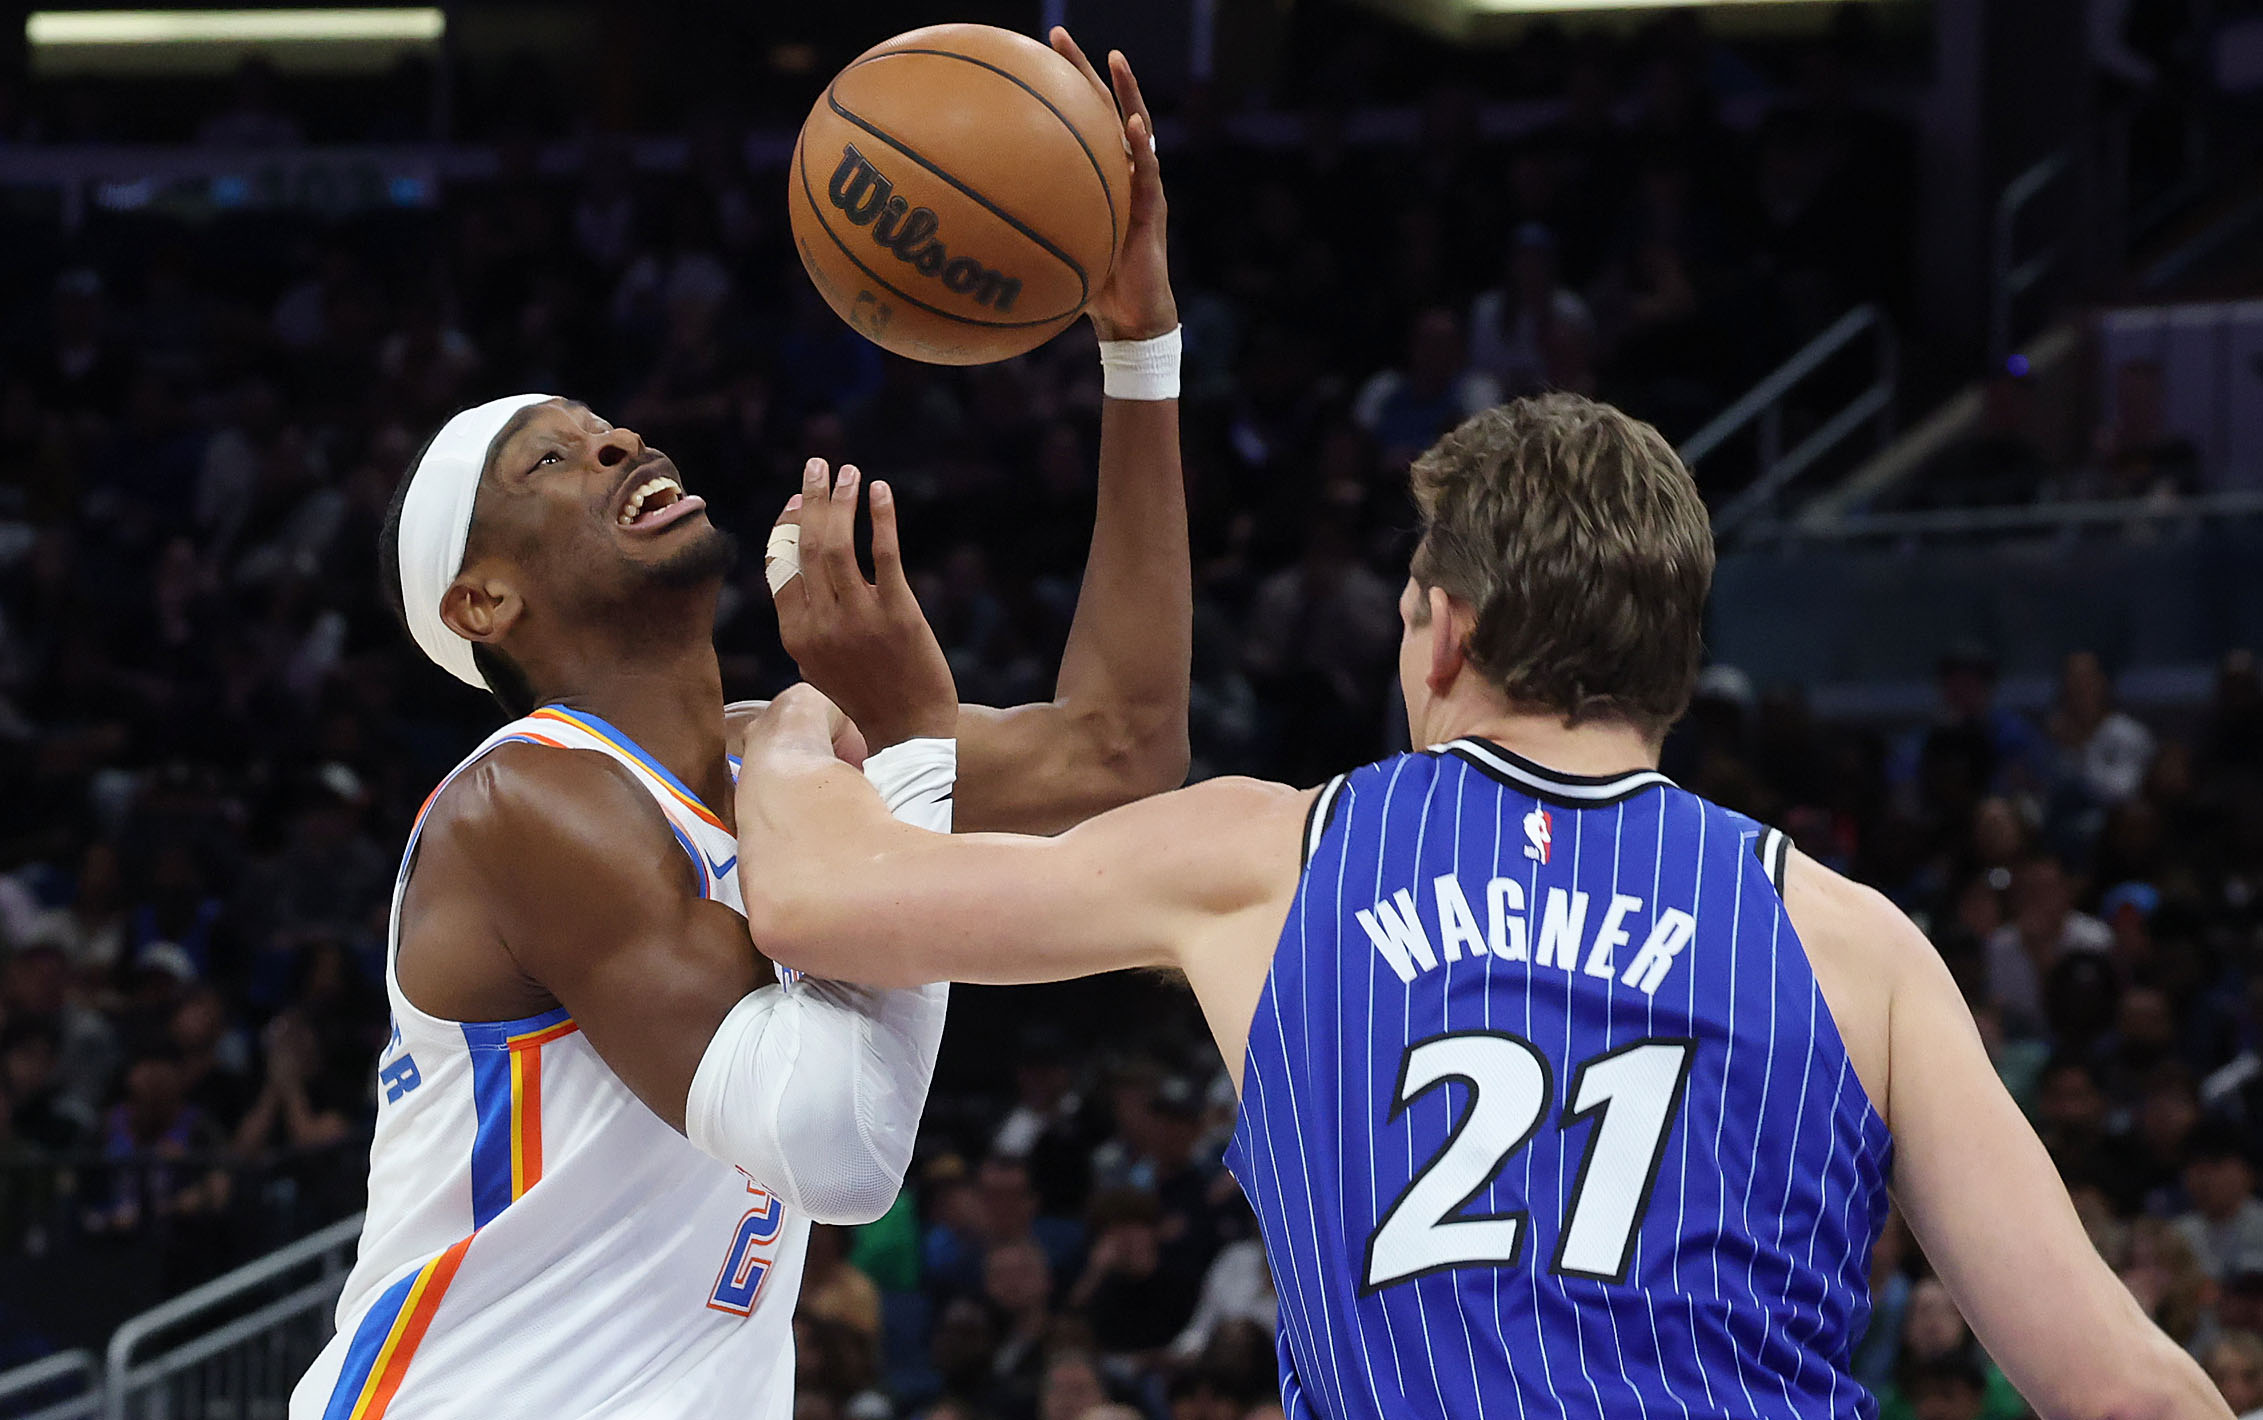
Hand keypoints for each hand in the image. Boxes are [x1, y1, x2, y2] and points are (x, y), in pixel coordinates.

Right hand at [769, 459, 956, 751]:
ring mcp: (859, 618)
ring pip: (838, 545)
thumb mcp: (820, 664)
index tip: (796, 498)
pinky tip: (879, 491)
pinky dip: (880, 518)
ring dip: (841, 501)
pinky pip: (884, 555)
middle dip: (810, 499)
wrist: (909, 730)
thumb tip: (800, 576)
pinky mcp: (898, 613)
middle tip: (817, 465)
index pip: (781, 565)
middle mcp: (821, 623)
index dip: (786, 525)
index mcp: (796, 634)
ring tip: (847, 471)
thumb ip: (806, 622)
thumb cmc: (866, 697)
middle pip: (807, 546)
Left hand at [1051, 28, 1174, 342]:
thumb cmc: (1089, 289)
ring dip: (1127, 91)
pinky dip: (1140, 146)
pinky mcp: (1155, 208)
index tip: (1029, 57)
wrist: (1130, 319)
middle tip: (1058, 35)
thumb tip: (964, 234)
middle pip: (1103, 108)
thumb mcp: (1050, 254)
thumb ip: (1021, 236)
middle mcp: (1121, 171)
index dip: (1056, 90)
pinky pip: (1149, 171)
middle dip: (1083, 70)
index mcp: (1098, 176)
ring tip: (1116, 58)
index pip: (1075, 123)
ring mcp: (1142, 185)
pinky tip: (1130, 125)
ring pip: (1137, 126)